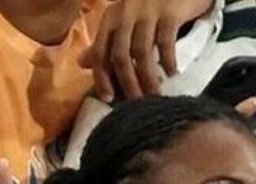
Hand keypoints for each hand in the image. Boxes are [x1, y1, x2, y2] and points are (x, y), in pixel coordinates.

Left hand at [79, 0, 213, 100]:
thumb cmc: (152, 5)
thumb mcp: (124, 20)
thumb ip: (105, 41)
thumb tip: (82, 63)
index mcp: (111, 17)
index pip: (100, 51)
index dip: (102, 77)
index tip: (108, 98)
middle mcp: (125, 14)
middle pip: (120, 54)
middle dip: (126, 82)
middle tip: (137, 103)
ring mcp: (147, 12)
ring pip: (142, 51)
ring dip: (148, 77)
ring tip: (156, 95)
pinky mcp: (169, 13)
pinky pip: (166, 41)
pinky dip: (168, 60)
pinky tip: (173, 73)